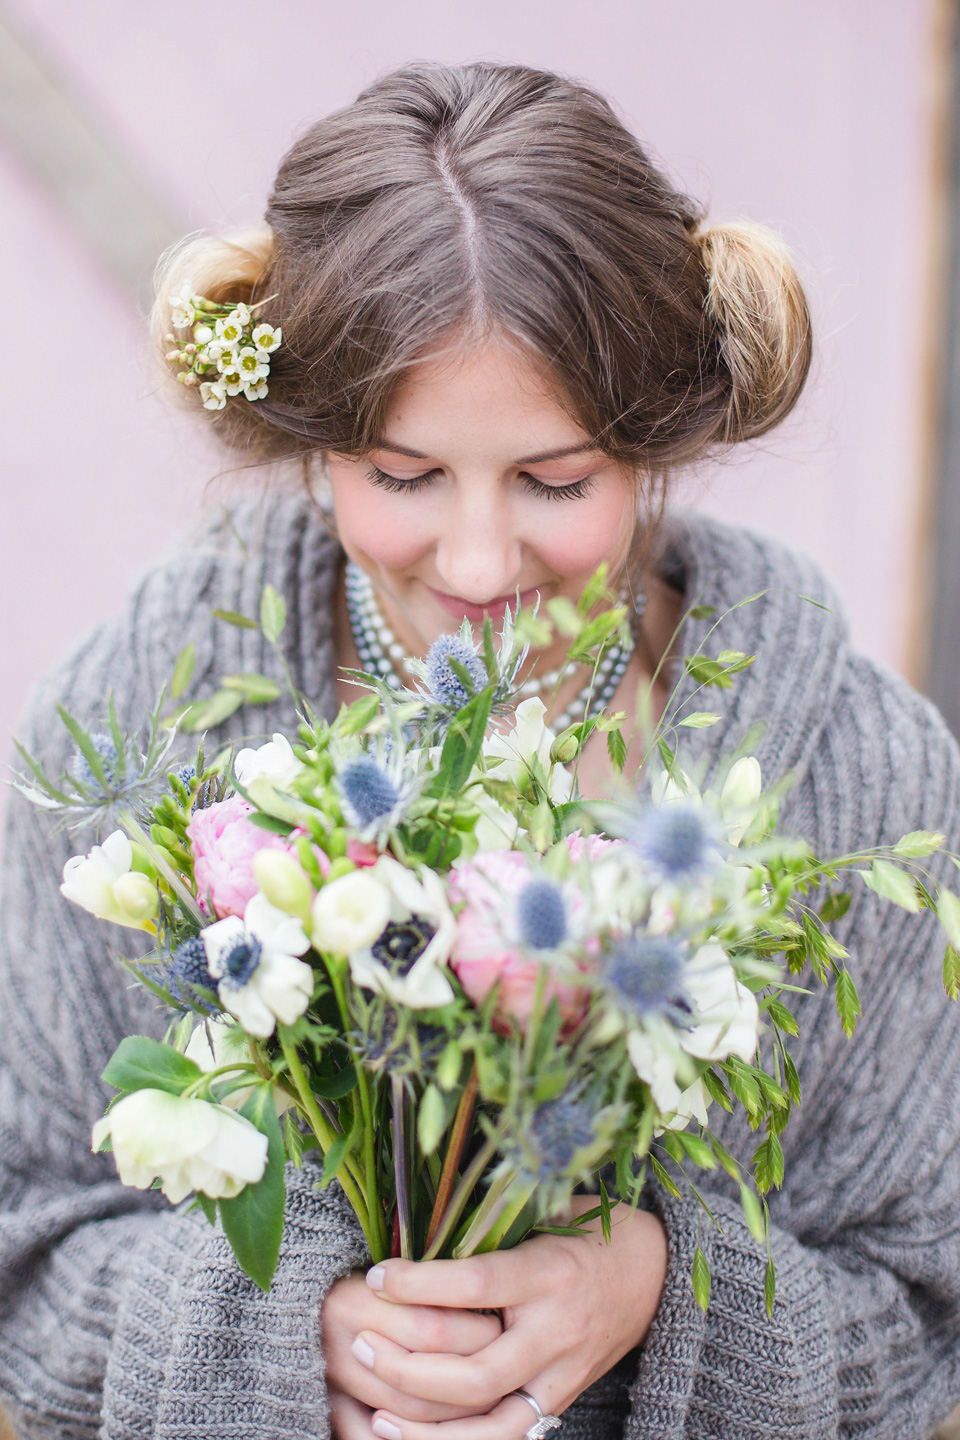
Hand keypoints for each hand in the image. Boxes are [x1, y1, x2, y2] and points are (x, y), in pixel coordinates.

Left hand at [352, 1198, 668, 1439]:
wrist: (653, 1272)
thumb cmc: (589, 1228)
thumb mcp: (549, 1207)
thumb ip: (494, 1217)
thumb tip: (423, 1213)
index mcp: (550, 1273)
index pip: (476, 1285)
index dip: (420, 1283)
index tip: (377, 1275)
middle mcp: (556, 1331)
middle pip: (476, 1373)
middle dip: (409, 1367)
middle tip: (361, 1345)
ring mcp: (560, 1376)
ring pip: (489, 1423)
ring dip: (425, 1424)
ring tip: (373, 1409)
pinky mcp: (558, 1402)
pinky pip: (506, 1438)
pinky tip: (409, 1435)